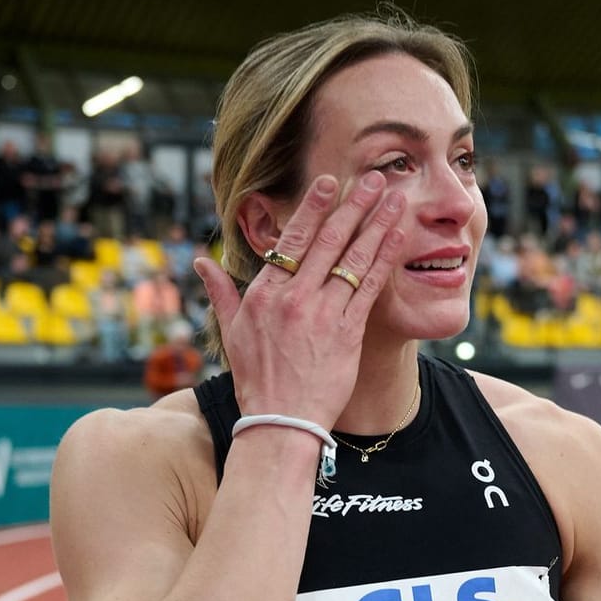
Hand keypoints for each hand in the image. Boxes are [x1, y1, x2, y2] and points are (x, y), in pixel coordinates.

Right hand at [191, 171, 409, 424]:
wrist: (281, 422)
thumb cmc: (257, 379)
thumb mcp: (232, 332)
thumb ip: (221, 292)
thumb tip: (203, 262)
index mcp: (265, 294)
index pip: (291, 240)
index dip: (313, 208)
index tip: (329, 181)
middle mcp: (294, 299)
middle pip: (328, 241)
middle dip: (353, 205)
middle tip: (374, 178)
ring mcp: (322, 315)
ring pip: (353, 259)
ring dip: (376, 225)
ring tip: (394, 199)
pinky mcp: (347, 334)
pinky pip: (369, 289)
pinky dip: (384, 260)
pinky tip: (398, 238)